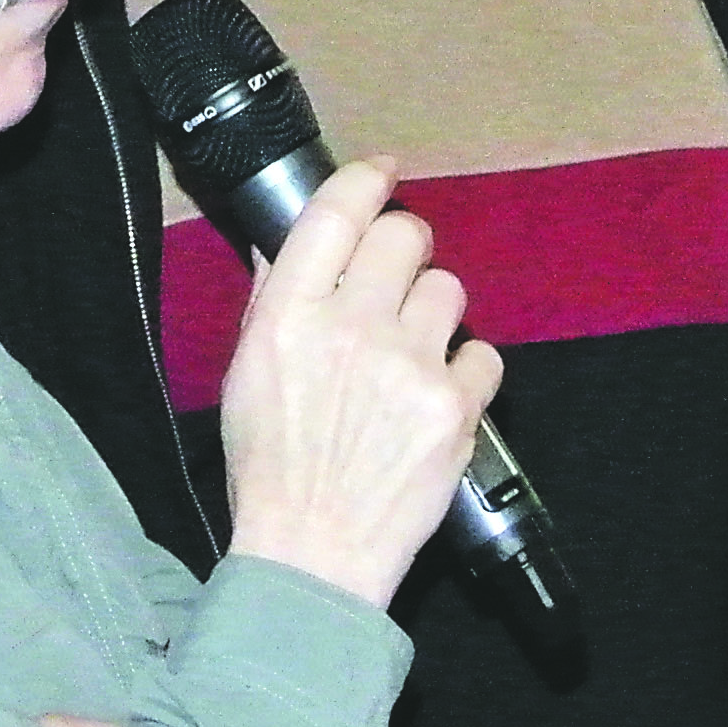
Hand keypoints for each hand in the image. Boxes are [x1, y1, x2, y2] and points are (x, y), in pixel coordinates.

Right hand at [215, 159, 494, 609]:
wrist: (313, 553)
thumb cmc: (269, 467)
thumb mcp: (244, 375)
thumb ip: (273, 303)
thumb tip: (293, 245)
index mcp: (289, 316)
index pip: (337, 213)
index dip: (367, 181)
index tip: (384, 173)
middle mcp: (351, 328)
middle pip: (406, 235)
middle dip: (405, 247)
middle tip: (396, 280)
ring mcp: (408, 366)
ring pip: (449, 289)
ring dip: (434, 312)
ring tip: (411, 353)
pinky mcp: (455, 408)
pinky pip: (483, 353)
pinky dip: (465, 370)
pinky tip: (437, 396)